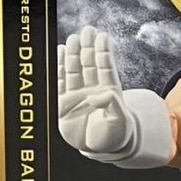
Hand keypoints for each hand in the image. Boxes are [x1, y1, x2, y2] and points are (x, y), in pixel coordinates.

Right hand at [57, 27, 142, 162]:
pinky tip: (61, 52)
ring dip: (74, 54)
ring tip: (74, 38)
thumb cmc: (115, 134)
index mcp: (109, 90)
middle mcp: (93, 89)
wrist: (101, 150)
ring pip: (75, 70)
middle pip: (89, 64)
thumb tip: (99, 94)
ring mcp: (78, 95)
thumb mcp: (120, 120)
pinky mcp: (64, 103)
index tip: (102, 36)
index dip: (103, 51)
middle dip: (88, 47)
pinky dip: (60, 67)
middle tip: (87, 30)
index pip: (105, 67)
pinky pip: (61, 82)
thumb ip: (113, 105)